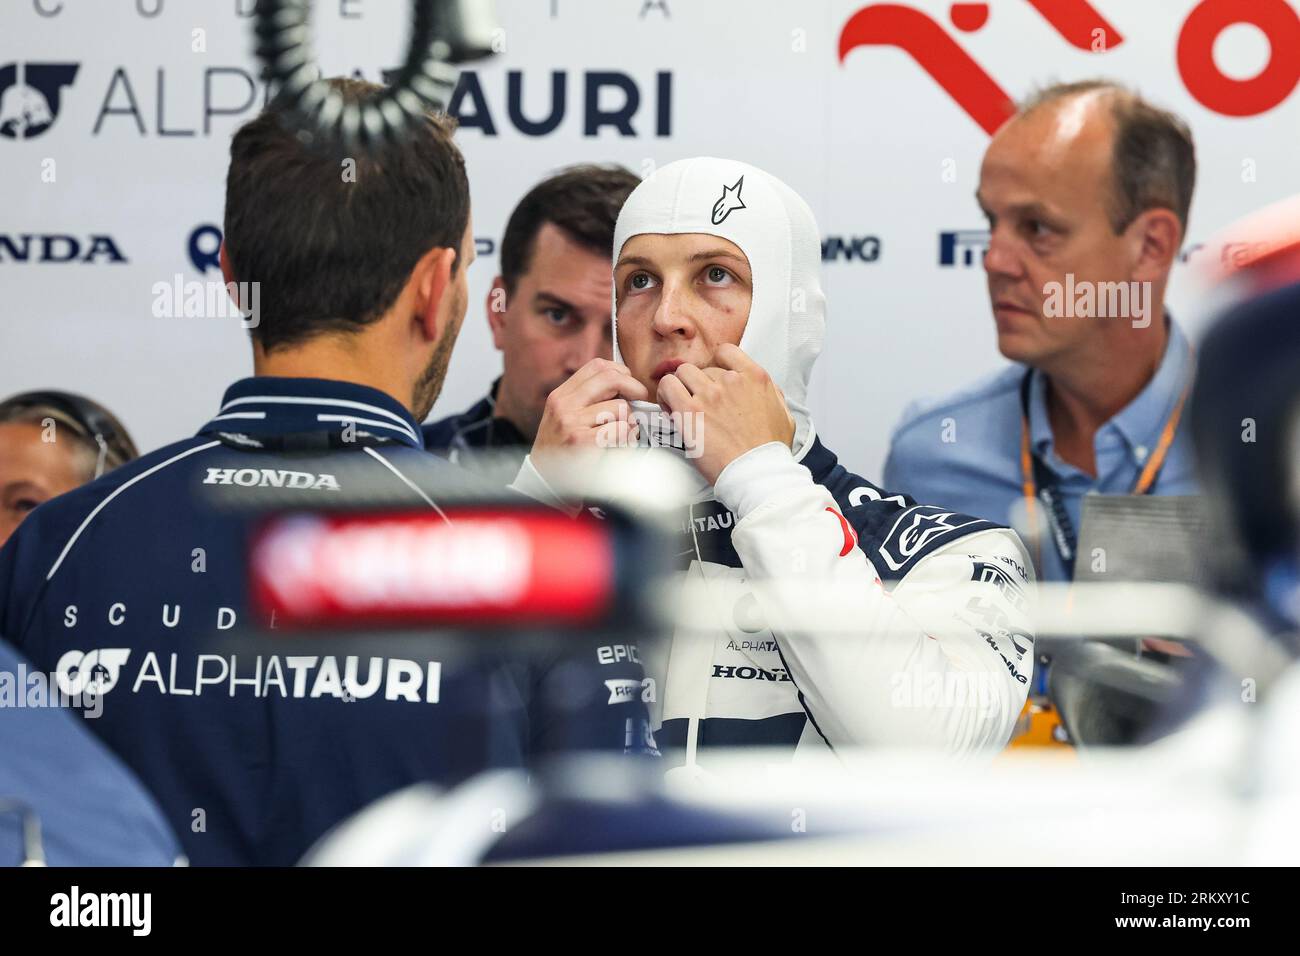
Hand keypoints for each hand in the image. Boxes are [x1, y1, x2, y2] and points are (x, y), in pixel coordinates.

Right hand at [530, 358, 648, 485]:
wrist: (545, 483)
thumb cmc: (561, 452)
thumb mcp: (564, 417)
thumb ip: (587, 399)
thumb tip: (625, 384)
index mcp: (561, 395)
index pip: (597, 366)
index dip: (621, 372)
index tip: (629, 385)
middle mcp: (564, 406)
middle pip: (611, 378)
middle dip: (634, 387)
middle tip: (640, 399)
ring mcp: (572, 423)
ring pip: (620, 407)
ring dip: (629, 421)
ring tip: (621, 433)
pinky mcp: (583, 443)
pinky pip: (620, 430)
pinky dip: (627, 438)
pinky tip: (619, 445)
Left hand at [656, 343, 794, 484]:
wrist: (757, 474)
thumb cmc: (769, 451)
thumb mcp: (784, 414)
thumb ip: (772, 394)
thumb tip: (761, 388)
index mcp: (755, 377)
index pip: (726, 351)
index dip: (716, 365)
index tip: (714, 379)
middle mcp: (731, 381)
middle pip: (702, 367)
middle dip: (698, 384)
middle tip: (697, 402)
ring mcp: (709, 394)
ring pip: (681, 373)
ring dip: (679, 387)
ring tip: (680, 404)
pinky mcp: (690, 411)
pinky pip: (667, 387)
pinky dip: (665, 396)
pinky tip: (671, 409)